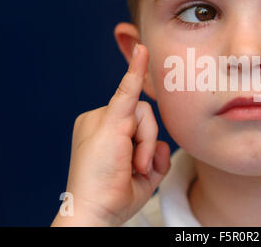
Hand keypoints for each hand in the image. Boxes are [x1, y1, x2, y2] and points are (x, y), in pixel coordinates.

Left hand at [51, 44, 170, 226]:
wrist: (101, 211)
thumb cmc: (96, 170)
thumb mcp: (111, 126)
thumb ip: (128, 93)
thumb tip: (137, 55)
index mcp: (101, 120)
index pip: (127, 96)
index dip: (136, 77)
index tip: (142, 48)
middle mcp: (116, 132)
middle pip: (147, 116)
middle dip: (144, 136)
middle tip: (131, 156)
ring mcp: (131, 148)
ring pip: (158, 135)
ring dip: (150, 152)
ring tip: (134, 169)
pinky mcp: (145, 165)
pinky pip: (164, 153)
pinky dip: (158, 163)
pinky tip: (144, 175)